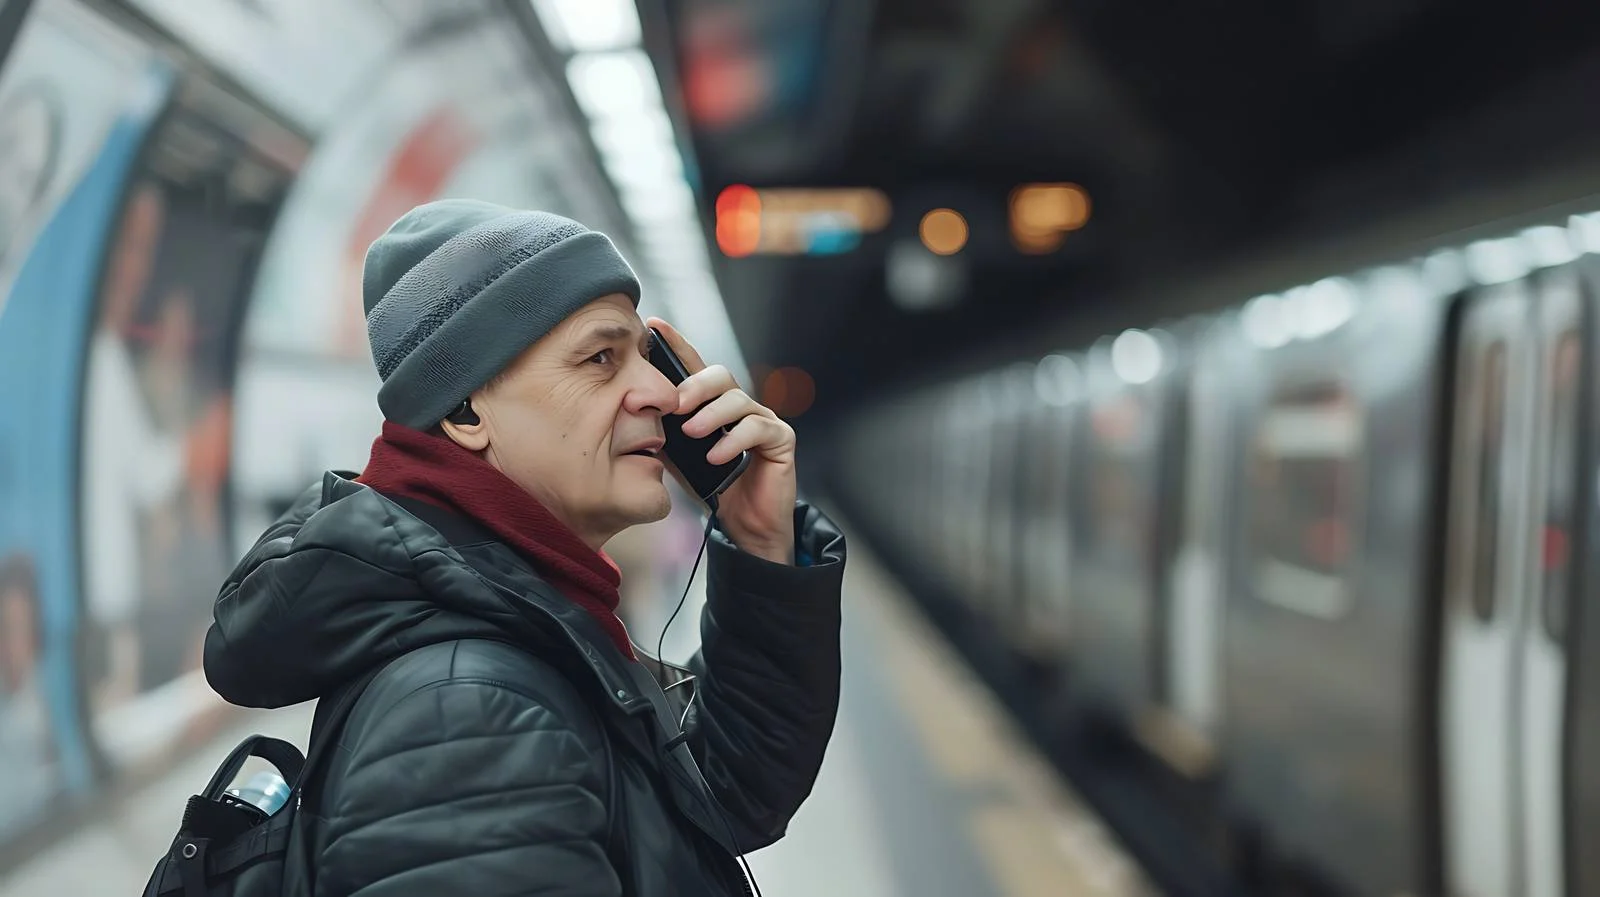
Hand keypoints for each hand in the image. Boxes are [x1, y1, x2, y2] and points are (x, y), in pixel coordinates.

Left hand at [647, 318, 796, 564]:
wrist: (744, 527)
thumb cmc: (713, 488)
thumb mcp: (678, 458)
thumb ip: (661, 434)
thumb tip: (632, 413)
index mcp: (713, 405)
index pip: (694, 367)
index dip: (676, 344)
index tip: (653, 326)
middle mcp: (739, 406)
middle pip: (720, 375)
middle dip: (694, 385)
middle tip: (674, 403)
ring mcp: (763, 420)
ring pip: (737, 399)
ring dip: (711, 415)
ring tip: (692, 433)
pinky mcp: (781, 439)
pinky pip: (757, 428)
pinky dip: (733, 441)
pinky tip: (716, 457)